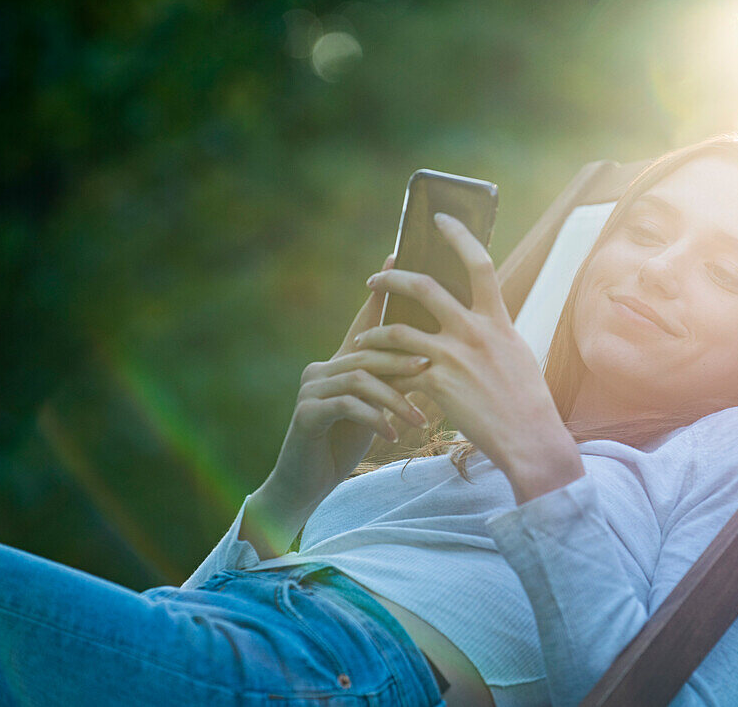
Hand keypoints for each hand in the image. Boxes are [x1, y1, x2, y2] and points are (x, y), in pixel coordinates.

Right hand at [248, 255, 430, 556]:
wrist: (308, 483)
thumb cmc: (346, 444)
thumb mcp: (375, 408)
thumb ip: (391, 382)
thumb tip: (428, 357)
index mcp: (340, 361)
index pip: (364, 321)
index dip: (380, 291)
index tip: (397, 254)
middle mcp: (321, 366)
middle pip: (369, 350)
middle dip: (403, 359)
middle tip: (432, 366)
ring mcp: (310, 388)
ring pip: (361, 378)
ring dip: (394, 398)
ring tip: (418, 419)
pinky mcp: (306, 413)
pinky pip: (347, 406)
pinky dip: (374, 418)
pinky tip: (392, 436)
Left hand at [354, 213, 582, 502]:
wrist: (530, 439)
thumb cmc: (526, 401)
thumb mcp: (515, 353)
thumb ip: (492, 330)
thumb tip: (477, 315)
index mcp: (496, 319)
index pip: (479, 263)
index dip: (459, 235)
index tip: (440, 219)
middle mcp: (473, 331)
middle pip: (423, 287)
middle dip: (392, 279)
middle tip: (374, 280)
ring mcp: (453, 356)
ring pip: (397, 331)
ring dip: (373, 334)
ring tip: (362, 339)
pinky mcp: (436, 384)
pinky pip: (397, 373)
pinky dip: (383, 377)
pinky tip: (374, 382)